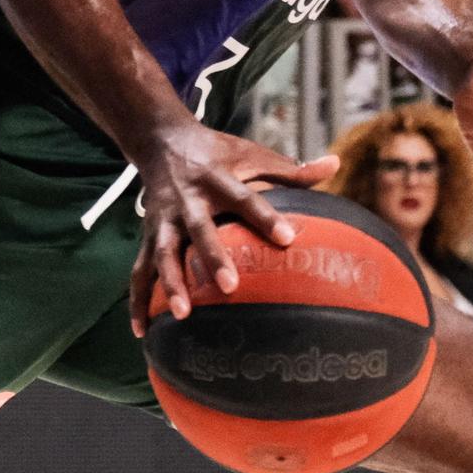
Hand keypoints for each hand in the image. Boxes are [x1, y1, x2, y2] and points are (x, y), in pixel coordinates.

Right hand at [127, 120, 338, 337]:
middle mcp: (187, 199)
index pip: (245, 197)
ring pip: (162, 253)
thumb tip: (334, 164)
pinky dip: (138, 301)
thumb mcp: (252, 154)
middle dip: (211, 256)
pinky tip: (143, 332)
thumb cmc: (218, 153)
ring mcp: (163, 219)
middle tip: (230, 287)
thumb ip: (292, 169)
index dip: (265, 217)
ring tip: (183, 314)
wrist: (161, 140)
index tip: (288, 238)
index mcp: (217, 178)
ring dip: (171, 283)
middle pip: (198, 229)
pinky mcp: (147, 235)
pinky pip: (139, 271)